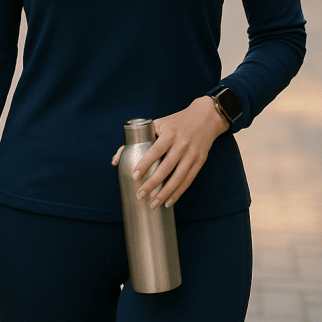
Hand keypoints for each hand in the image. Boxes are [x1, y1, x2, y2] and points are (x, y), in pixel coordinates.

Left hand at [110, 96, 228, 208]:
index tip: (134, 176)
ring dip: (165, 193)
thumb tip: (115, 160)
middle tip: (140, 195)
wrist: (205, 117)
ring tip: (153, 204)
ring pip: (179, 177)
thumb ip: (137, 139)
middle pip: (167, 167)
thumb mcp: (158, 124)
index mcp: (170, 133)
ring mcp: (192, 153)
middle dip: (153, 183)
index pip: (156, 150)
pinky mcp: (200, 161)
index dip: (145, 163)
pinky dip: (178, 192)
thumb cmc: (175, 122)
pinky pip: (188, 180)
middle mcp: (182, 144)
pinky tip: (168, 202)